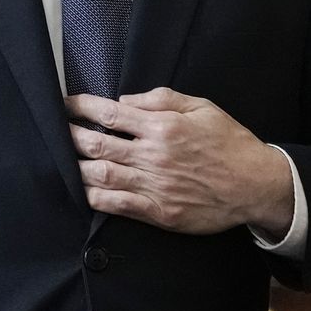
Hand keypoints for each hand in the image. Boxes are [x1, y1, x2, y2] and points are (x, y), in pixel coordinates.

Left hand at [65, 88, 293, 235]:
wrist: (255, 185)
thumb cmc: (230, 143)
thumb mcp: (202, 108)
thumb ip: (162, 99)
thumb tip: (125, 99)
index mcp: (163, 126)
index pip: (110, 113)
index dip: (82, 107)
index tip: (67, 104)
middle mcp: (154, 155)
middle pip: (98, 143)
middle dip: (70, 136)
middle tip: (56, 131)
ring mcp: (154, 185)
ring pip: (102, 175)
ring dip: (77, 167)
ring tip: (62, 160)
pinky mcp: (158, 211)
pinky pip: (117, 205)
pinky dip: (95, 198)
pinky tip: (82, 191)